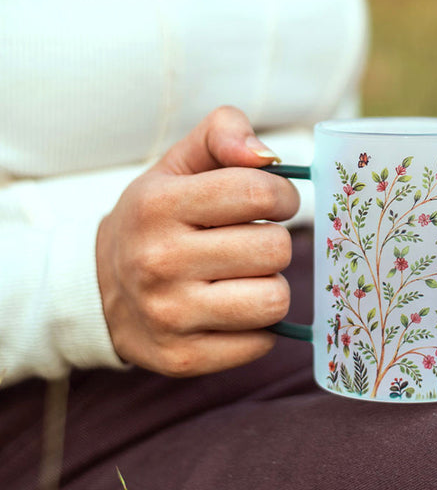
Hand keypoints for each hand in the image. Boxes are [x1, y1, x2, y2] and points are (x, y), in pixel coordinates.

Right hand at [96, 106, 299, 375]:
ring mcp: (168, 316)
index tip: (273, 203)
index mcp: (159, 205)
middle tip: (254, 241)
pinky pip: (262, 341)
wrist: (101, 284)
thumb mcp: (181, 161)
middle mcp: (158, 261)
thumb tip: (266, 156)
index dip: (282, 195)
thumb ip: (224, 132)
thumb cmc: (159, 215)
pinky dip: (259, 323)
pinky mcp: (182, 357)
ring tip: (245, 275)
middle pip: (274, 249)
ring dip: (270, 283)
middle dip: (275, 241)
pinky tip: (233, 306)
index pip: (258, 193)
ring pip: (274, 300)